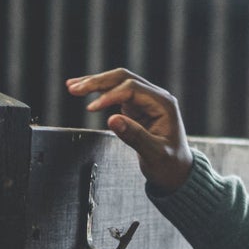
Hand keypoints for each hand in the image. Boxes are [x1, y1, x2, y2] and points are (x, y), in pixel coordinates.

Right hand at [65, 68, 193, 191]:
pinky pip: (115, 92)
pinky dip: (98, 91)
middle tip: (75, 89)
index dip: (110, 95)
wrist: (176, 170)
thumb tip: (112, 120)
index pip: (132, 89)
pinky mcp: (136, 106)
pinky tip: (82, 90)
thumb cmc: (170, 164)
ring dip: (95, 83)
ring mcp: (146, 100)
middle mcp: (156, 97)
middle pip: (123, 78)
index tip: (91, 108)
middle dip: (98, 82)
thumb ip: (136, 137)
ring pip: (117, 82)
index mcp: (164, 104)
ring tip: (72, 86)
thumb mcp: (155, 154)